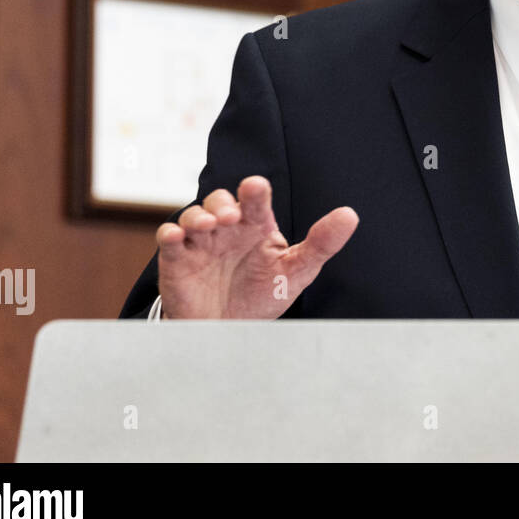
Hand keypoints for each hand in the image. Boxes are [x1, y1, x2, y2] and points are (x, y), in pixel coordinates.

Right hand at [155, 175, 356, 318]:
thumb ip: (322, 243)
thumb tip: (350, 215)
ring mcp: (201, 243)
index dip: (254, 192)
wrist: (230, 332)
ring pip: (194, 216)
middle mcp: (228, 229)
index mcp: (256, 226)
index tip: (256, 187)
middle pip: (221, 202)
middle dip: (224, 204)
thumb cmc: (263, 295)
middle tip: (232, 217)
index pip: (255, 202)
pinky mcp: (177, 260)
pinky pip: (168, 239)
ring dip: (199, 216)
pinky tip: (176, 237)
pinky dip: (169, 234)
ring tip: (211, 226)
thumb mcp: (297, 270)